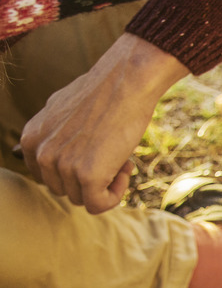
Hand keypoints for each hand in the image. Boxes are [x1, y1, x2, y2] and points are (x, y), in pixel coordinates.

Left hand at [19, 33, 185, 212]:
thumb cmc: (101, 92)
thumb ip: (52, 132)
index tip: (93, 157)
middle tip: (112, 157)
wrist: (125, 83)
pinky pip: (99, 204)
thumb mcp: (61, 109)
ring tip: (120, 158)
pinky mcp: (87, 175)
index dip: (73, 173)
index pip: (47, 177)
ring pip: (83, 199)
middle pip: (64, 191)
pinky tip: (124, 168)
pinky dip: (115, 195)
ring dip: (105, 185)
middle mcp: (41, 153)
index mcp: (31, 138)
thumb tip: (58, 147)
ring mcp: (62, 165)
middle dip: (90, 181)